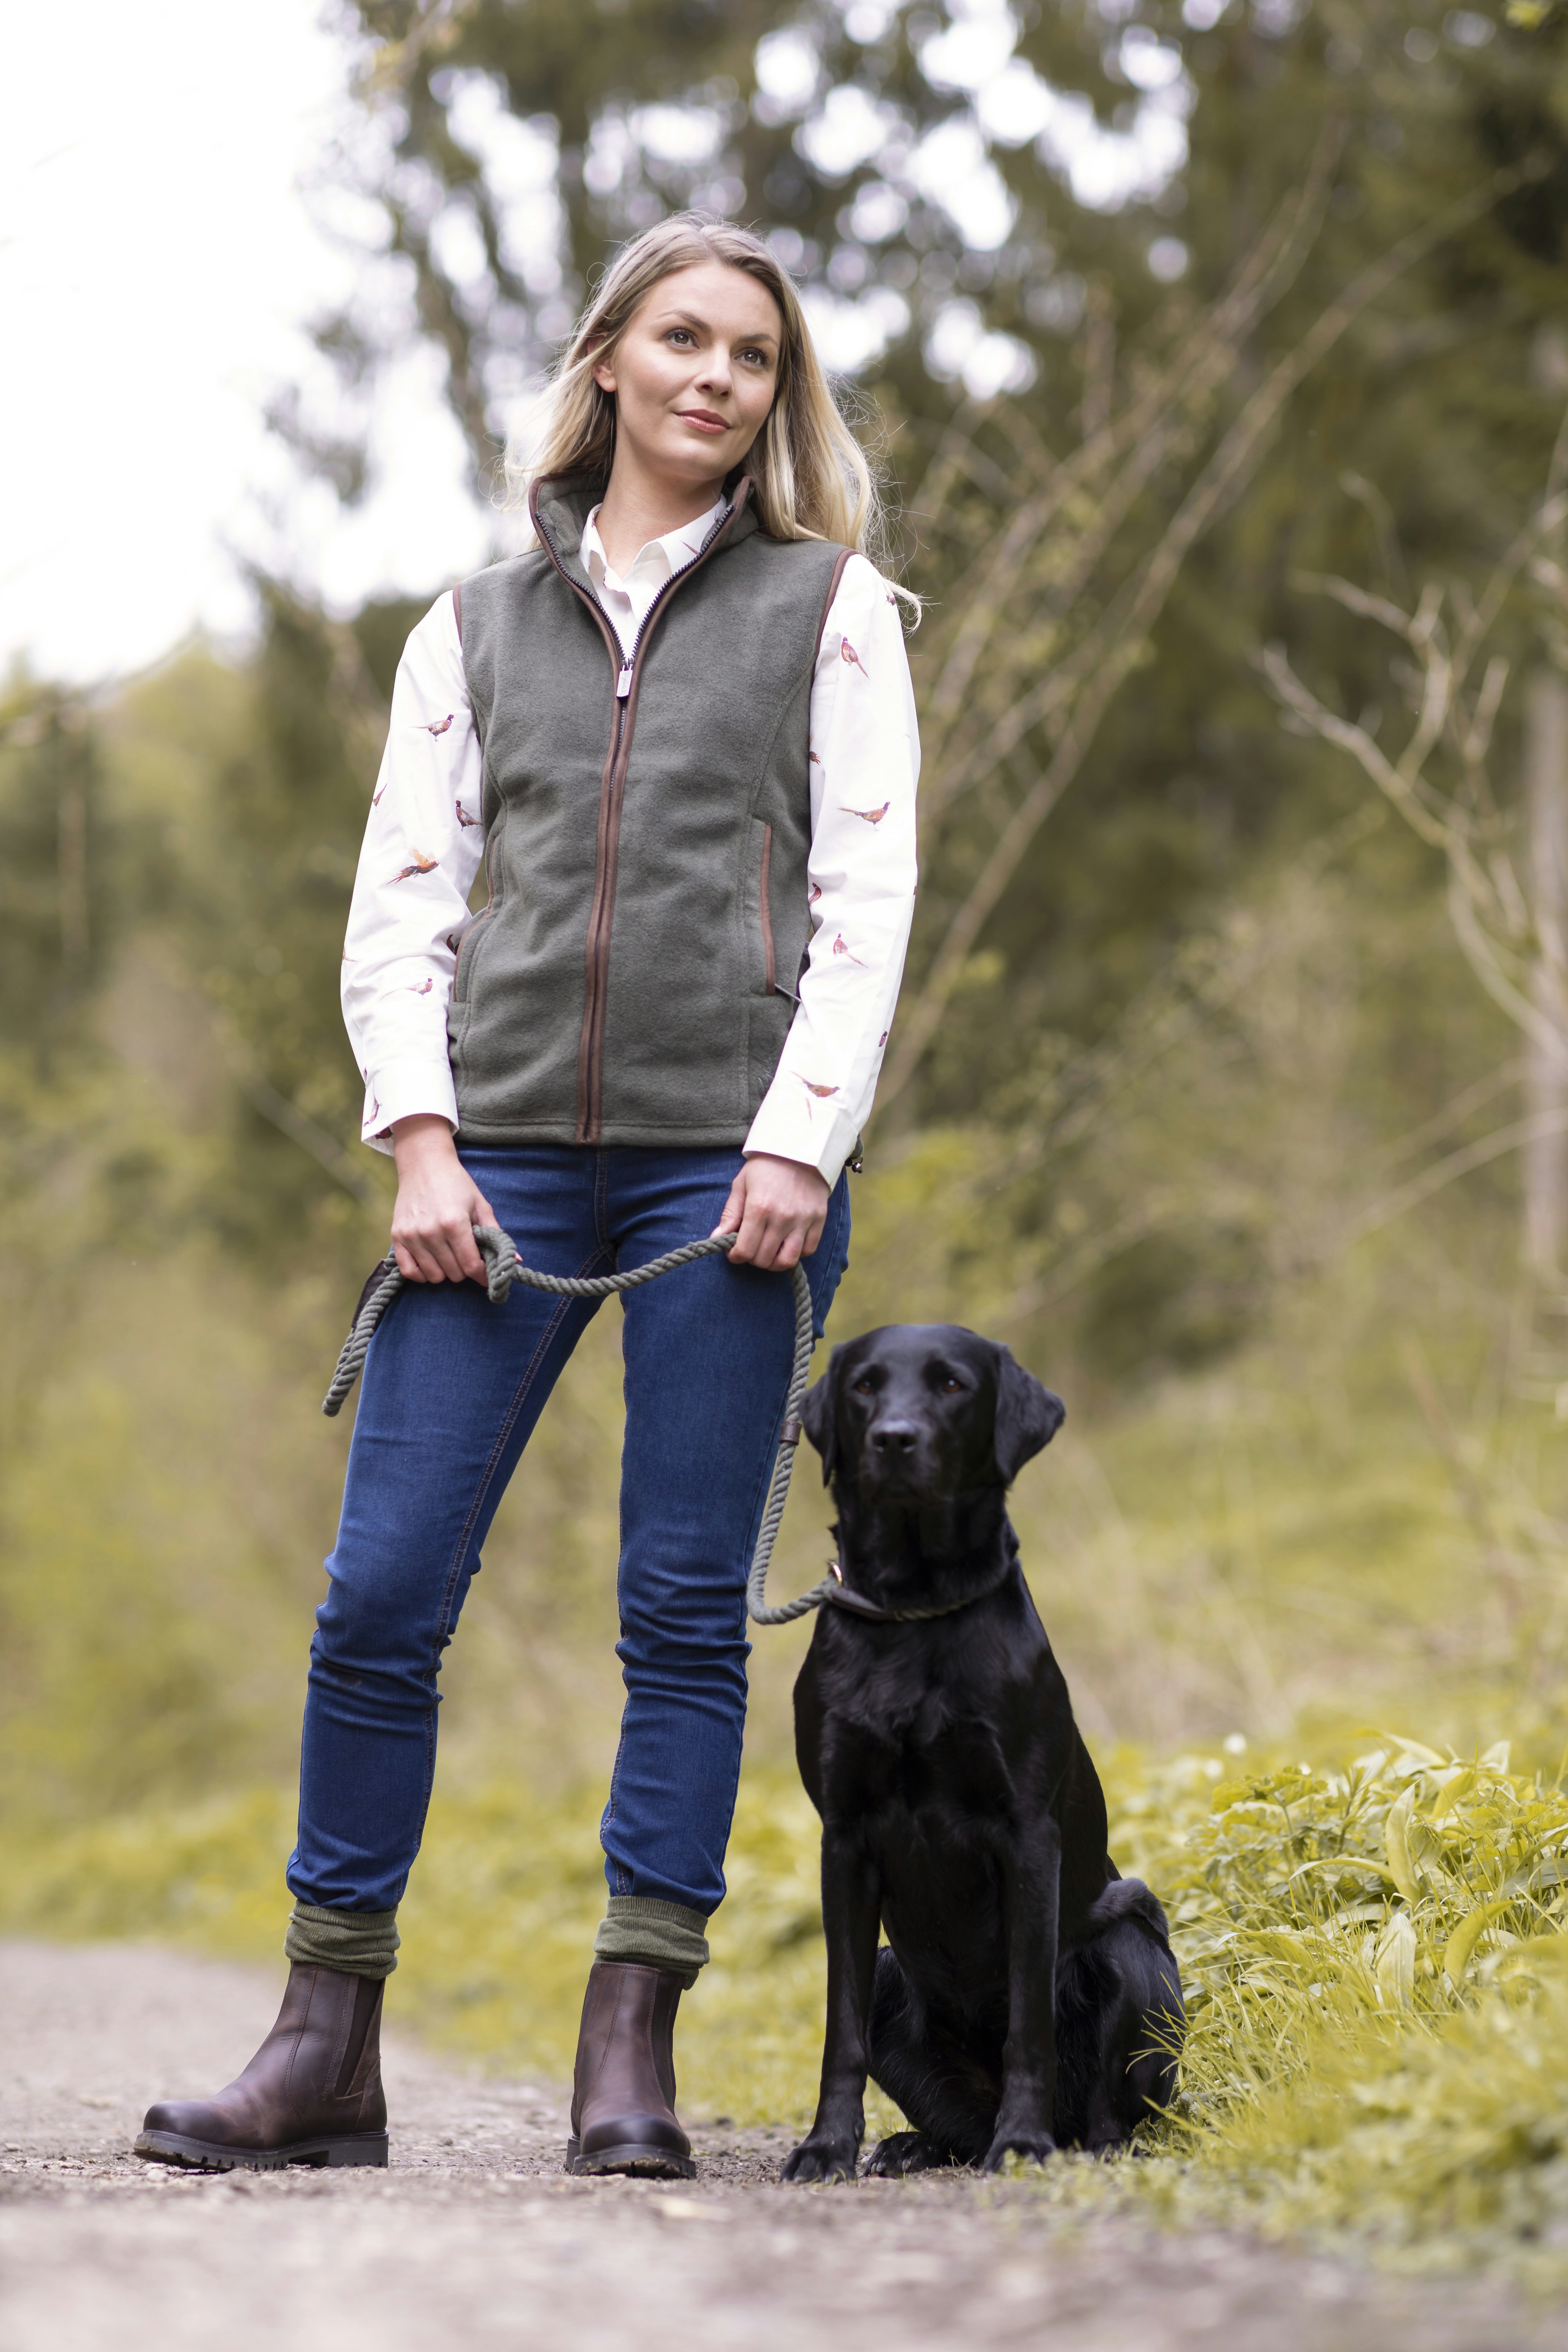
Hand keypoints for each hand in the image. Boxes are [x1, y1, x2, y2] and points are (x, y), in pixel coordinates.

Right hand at [389, 1114, 496, 1283]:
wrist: (424, 1164)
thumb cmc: (456, 1183)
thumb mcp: (480, 1204)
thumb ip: (495, 1234)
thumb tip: (515, 1261)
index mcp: (455, 1223)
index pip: (471, 1266)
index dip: (482, 1274)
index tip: (486, 1274)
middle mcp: (431, 1232)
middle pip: (454, 1273)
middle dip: (465, 1269)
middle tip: (466, 1256)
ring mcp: (412, 1236)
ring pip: (434, 1276)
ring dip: (445, 1272)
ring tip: (449, 1256)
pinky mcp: (397, 1237)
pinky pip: (410, 1272)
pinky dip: (422, 1274)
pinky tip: (431, 1263)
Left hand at [713, 1153, 829, 1270]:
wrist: (799, 1148)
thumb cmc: (765, 1166)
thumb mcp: (741, 1184)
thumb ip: (730, 1214)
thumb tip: (717, 1238)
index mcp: (759, 1207)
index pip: (745, 1250)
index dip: (735, 1256)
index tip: (734, 1252)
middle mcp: (782, 1217)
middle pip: (764, 1259)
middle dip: (752, 1259)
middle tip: (750, 1248)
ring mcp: (803, 1220)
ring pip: (787, 1261)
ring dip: (773, 1262)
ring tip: (768, 1252)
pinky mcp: (819, 1219)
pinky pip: (807, 1250)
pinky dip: (795, 1253)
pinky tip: (786, 1243)